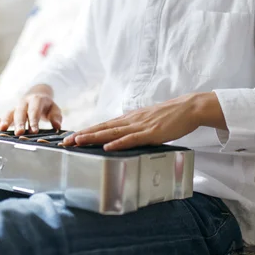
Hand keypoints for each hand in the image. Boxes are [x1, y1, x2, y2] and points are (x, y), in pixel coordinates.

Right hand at [0, 84, 61, 134]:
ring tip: (2, 130)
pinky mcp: (10, 112)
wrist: (37, 94)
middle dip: (19, 122)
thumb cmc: (46, 106)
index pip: (34, 110)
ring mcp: (16, 107)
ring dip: (5, 121)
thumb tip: (57, 126)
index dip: (34, 120)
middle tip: (19, 133)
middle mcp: (24, 102)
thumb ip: (56, 117)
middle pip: (20, 111)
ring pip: (9, 113)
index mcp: (36, 100)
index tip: (34, 131)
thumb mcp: (54, 109)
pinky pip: (3, 116)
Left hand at [62, 93, 205, 150]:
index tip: (72, 137)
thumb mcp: (148, 121)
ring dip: (94, 138)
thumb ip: (135, 128)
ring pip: (112, 133)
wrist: (188, 107)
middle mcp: (131, 121)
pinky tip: (107, 147)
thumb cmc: (170, 116)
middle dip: (84, 136)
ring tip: (78, 142)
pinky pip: (132, 139)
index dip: (87, 131)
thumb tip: (123, 136)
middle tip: (66, 143)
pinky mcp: (151, 133)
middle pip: (102, 128)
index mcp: (129, 119)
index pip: (103, 125)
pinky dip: (118, 143)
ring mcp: (140, 126)